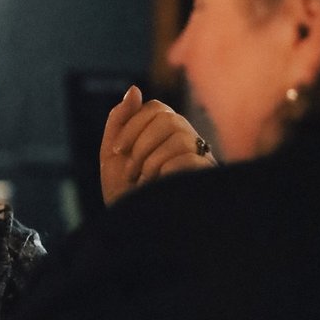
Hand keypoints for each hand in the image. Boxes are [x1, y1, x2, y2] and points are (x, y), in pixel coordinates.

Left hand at [100, 85, 215, 204]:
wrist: (133, 230)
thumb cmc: (125, 195)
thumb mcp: (113, 157)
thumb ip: (120, 122)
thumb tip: (134, 89)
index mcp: (166, 134)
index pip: (156, 108)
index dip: (132, 125)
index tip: (117, 152)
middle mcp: (188, 142)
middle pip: (167, 118)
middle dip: (139, 144)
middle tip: (130, 171)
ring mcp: (200, 159)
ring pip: (178, 136)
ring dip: (150, 160)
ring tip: (144, 183)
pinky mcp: (206, 176)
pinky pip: (187, 156)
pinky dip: (164, 171)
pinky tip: (160, 187)